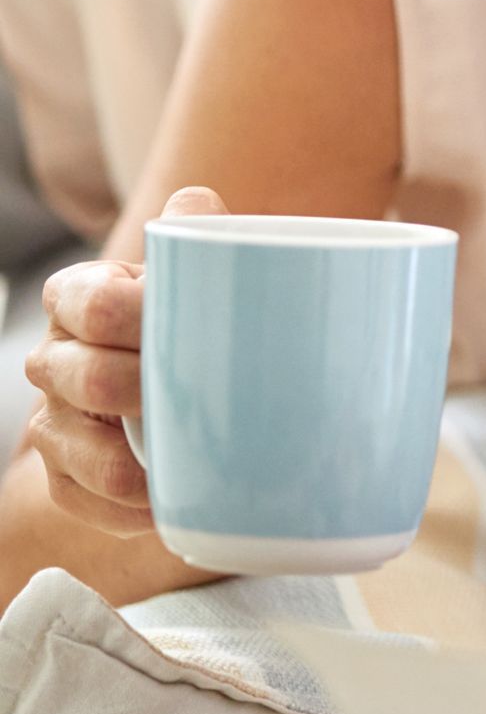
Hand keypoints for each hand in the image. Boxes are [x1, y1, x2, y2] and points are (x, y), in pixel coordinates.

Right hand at [26, 184, 225, 537]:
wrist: (182, 386)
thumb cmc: (186, 322)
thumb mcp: (192, 275)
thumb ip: (195, 236)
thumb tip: (195, 206)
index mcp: (78, 298)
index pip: (89, 302)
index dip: (133, 315)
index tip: (181, 325)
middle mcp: (54, 359)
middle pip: (86, 378)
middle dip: (144, 388)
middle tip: (202, 393)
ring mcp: (54, 423)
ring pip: (83, 451)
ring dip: (139, 459)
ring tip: (188, 455)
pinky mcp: (65, 479)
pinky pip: (89, 502)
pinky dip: (134, 507)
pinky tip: (170, 499)